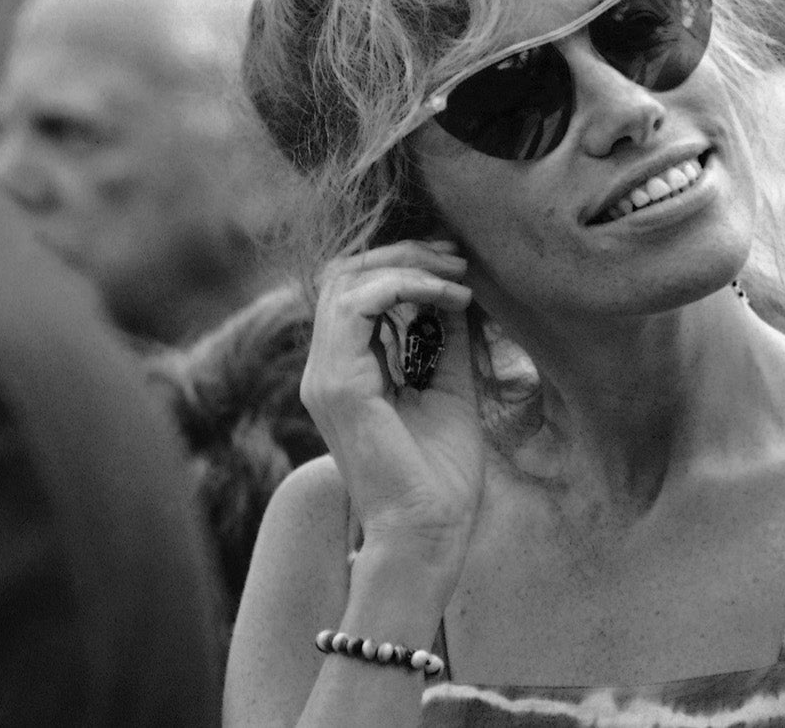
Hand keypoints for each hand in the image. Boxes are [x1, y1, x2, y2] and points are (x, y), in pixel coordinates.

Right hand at [300, 239, 484, 576]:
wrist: (430, 530)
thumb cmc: (441, 474)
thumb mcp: (451, 385)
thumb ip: (447, 338)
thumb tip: (459, 288)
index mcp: (347, 371)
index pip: (354, 289)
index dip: (404, 263)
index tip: (458, 264)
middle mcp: (325, 370)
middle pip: (344, 274)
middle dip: (406, 253)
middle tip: (459, 258)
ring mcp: (325, 376)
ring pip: (347, 280)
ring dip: (410, 265)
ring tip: (459, 276)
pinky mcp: (338, 384)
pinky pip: (359, 305)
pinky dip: (408, 286)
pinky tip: (451, 298)